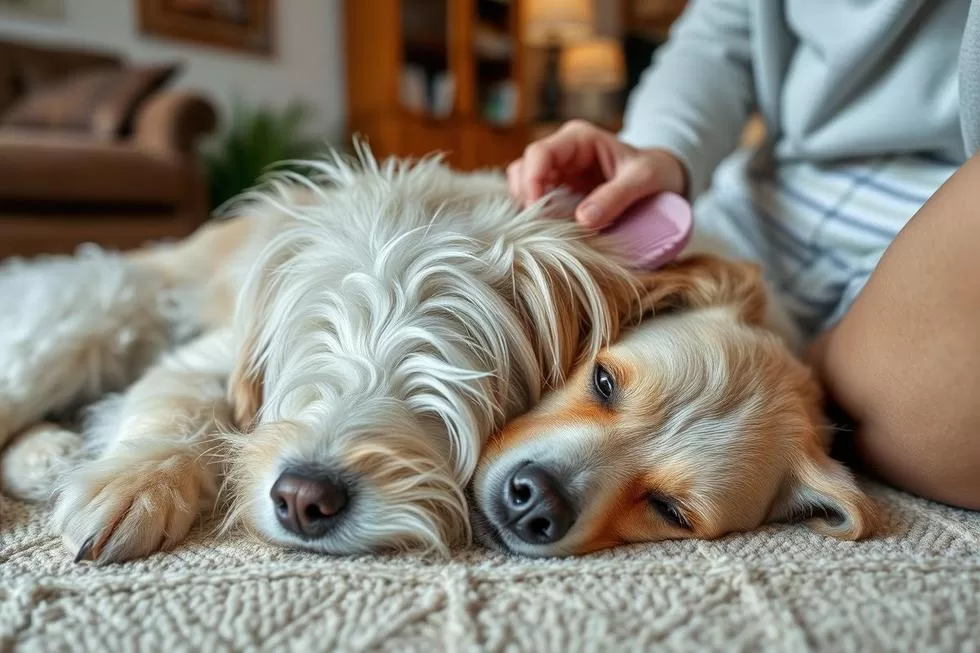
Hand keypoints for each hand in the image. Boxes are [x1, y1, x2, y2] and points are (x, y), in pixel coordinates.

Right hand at [507, 120, 687, 229]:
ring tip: (549, 230)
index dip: (532, 182)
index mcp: (578, 138)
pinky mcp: (559, 192)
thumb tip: (583, 220)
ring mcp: (558, 173)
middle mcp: (562, 152)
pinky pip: (535, 202)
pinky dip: (538, 217)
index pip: (539, 153)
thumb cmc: (656, 171)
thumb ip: (616, 197)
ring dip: (530, 209)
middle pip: (523, 170)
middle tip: (543, 227)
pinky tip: (552, 230)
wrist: (664, 178)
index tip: (538, 211)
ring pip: (522, 186)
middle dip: (527, 198)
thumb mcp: (643, 179)